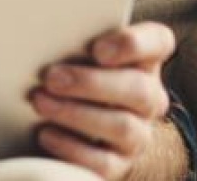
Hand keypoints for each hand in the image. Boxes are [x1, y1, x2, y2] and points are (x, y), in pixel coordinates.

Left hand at [31, 22, 186, 179]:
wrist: (73, 126)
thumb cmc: (72, 74)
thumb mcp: (76, 53)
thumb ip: (71, 40)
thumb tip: (38, 34)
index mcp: (143, 60)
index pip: (159, 42)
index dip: (133, 44)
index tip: (98, 48)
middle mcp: (148, 97)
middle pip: (138, 88)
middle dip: (91, 83)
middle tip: (51, 78)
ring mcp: (137, 133)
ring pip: (122, 126)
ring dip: (76, 113)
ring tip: (40, 102)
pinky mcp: (118, 164)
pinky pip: (103, 162)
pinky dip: (71, 147)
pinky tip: (46, 133)